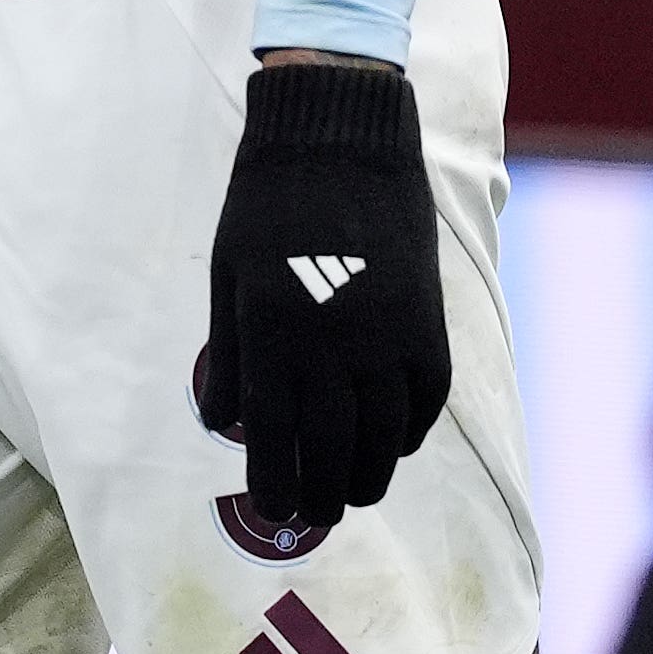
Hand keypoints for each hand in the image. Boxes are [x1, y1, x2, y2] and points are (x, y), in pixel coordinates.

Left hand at [197, 54, 453, 526]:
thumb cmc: (267, 206)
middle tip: (314, 514)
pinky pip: (424, 401)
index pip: (273, 434)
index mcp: (272, 330)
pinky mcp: (427, 323)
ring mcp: (387, 336)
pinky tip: (392, 446)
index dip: (272, 482)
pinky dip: (408, 433)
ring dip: (370, 476)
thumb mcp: (229, 274)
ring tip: (354, 493)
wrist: (340, 140)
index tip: (272, 510)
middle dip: (321, 494)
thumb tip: (225, 425)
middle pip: (333, 450)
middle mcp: (333, 343)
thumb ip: (228, 354)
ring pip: (385, 438)